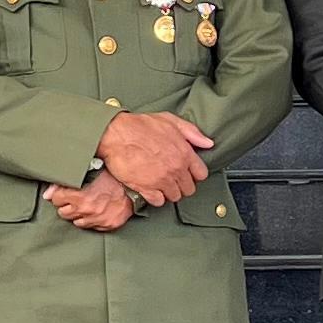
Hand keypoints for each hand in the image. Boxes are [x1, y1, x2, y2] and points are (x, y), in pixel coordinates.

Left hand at [44, 172, 134, 232]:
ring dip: (78, 213)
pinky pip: (91, 227)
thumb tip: (48, 193)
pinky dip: (90, 220)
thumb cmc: (113, 176)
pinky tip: (95, 211)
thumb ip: (65, 181)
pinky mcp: (106, 225)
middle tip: (74, 198)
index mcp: (80, 195)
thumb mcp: (88, 171)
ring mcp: (97, 219)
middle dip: (66, 204)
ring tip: (85, 204)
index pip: (55, 199)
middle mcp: (87, 209)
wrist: (135, 186)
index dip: (59, 194)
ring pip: (76, 222)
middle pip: (63, 212)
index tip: (64, 192)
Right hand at [97, 112, 217, 206]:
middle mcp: (176, 169)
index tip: (187, 172)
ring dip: (168, 192)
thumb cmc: (139, 126)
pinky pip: (158, 202)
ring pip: (174, 197)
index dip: (194, 174)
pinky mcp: (147, 189)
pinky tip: (150, 189)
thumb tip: (207, 143)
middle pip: (189, 188)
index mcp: (184, 153)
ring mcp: (162, 181)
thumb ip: (191, 132)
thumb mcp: (169, 120)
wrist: (115, 135)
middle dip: (181, 184)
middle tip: (172, 179)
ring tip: (160, 184)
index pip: (201, 174)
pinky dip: (154, 198)